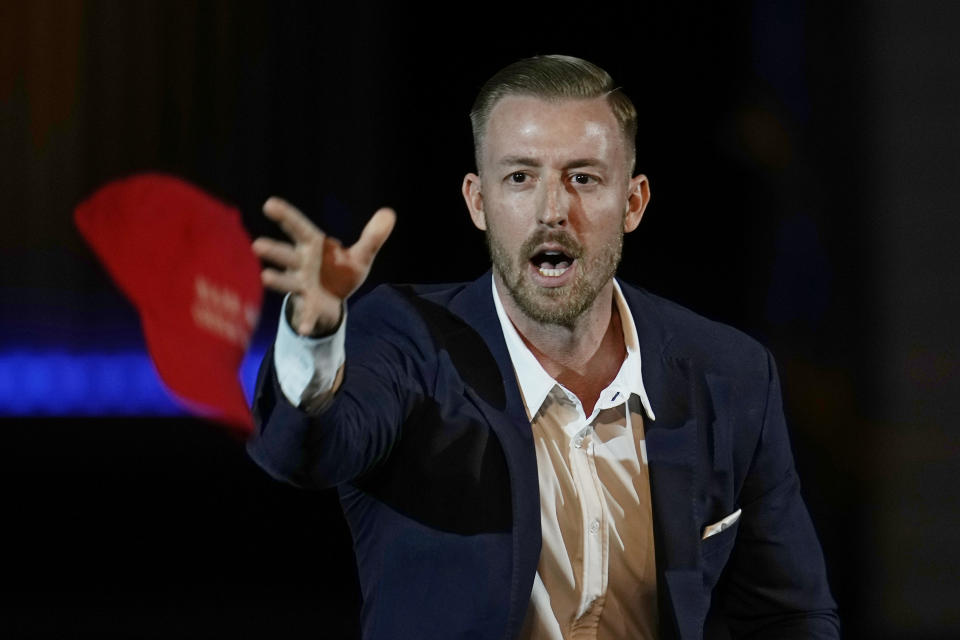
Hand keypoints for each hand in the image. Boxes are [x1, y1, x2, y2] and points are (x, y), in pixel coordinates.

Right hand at [252, 197, 395, 335]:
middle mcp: (301, 264)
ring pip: (288, 282)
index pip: (298, 228)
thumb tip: (389, 213)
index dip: (285, 216)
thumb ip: (373, 237)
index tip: (270, 204)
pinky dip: (305, 321)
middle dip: (274, 251)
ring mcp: (302, 286)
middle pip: (287, 255)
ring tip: (266, 276)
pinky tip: (304, 328)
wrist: (334, 301)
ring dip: (278, 280)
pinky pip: (307, 314)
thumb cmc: (339, 271)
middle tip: (258, 245)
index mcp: (312, 246)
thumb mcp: (360, 255)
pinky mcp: (309, 306)